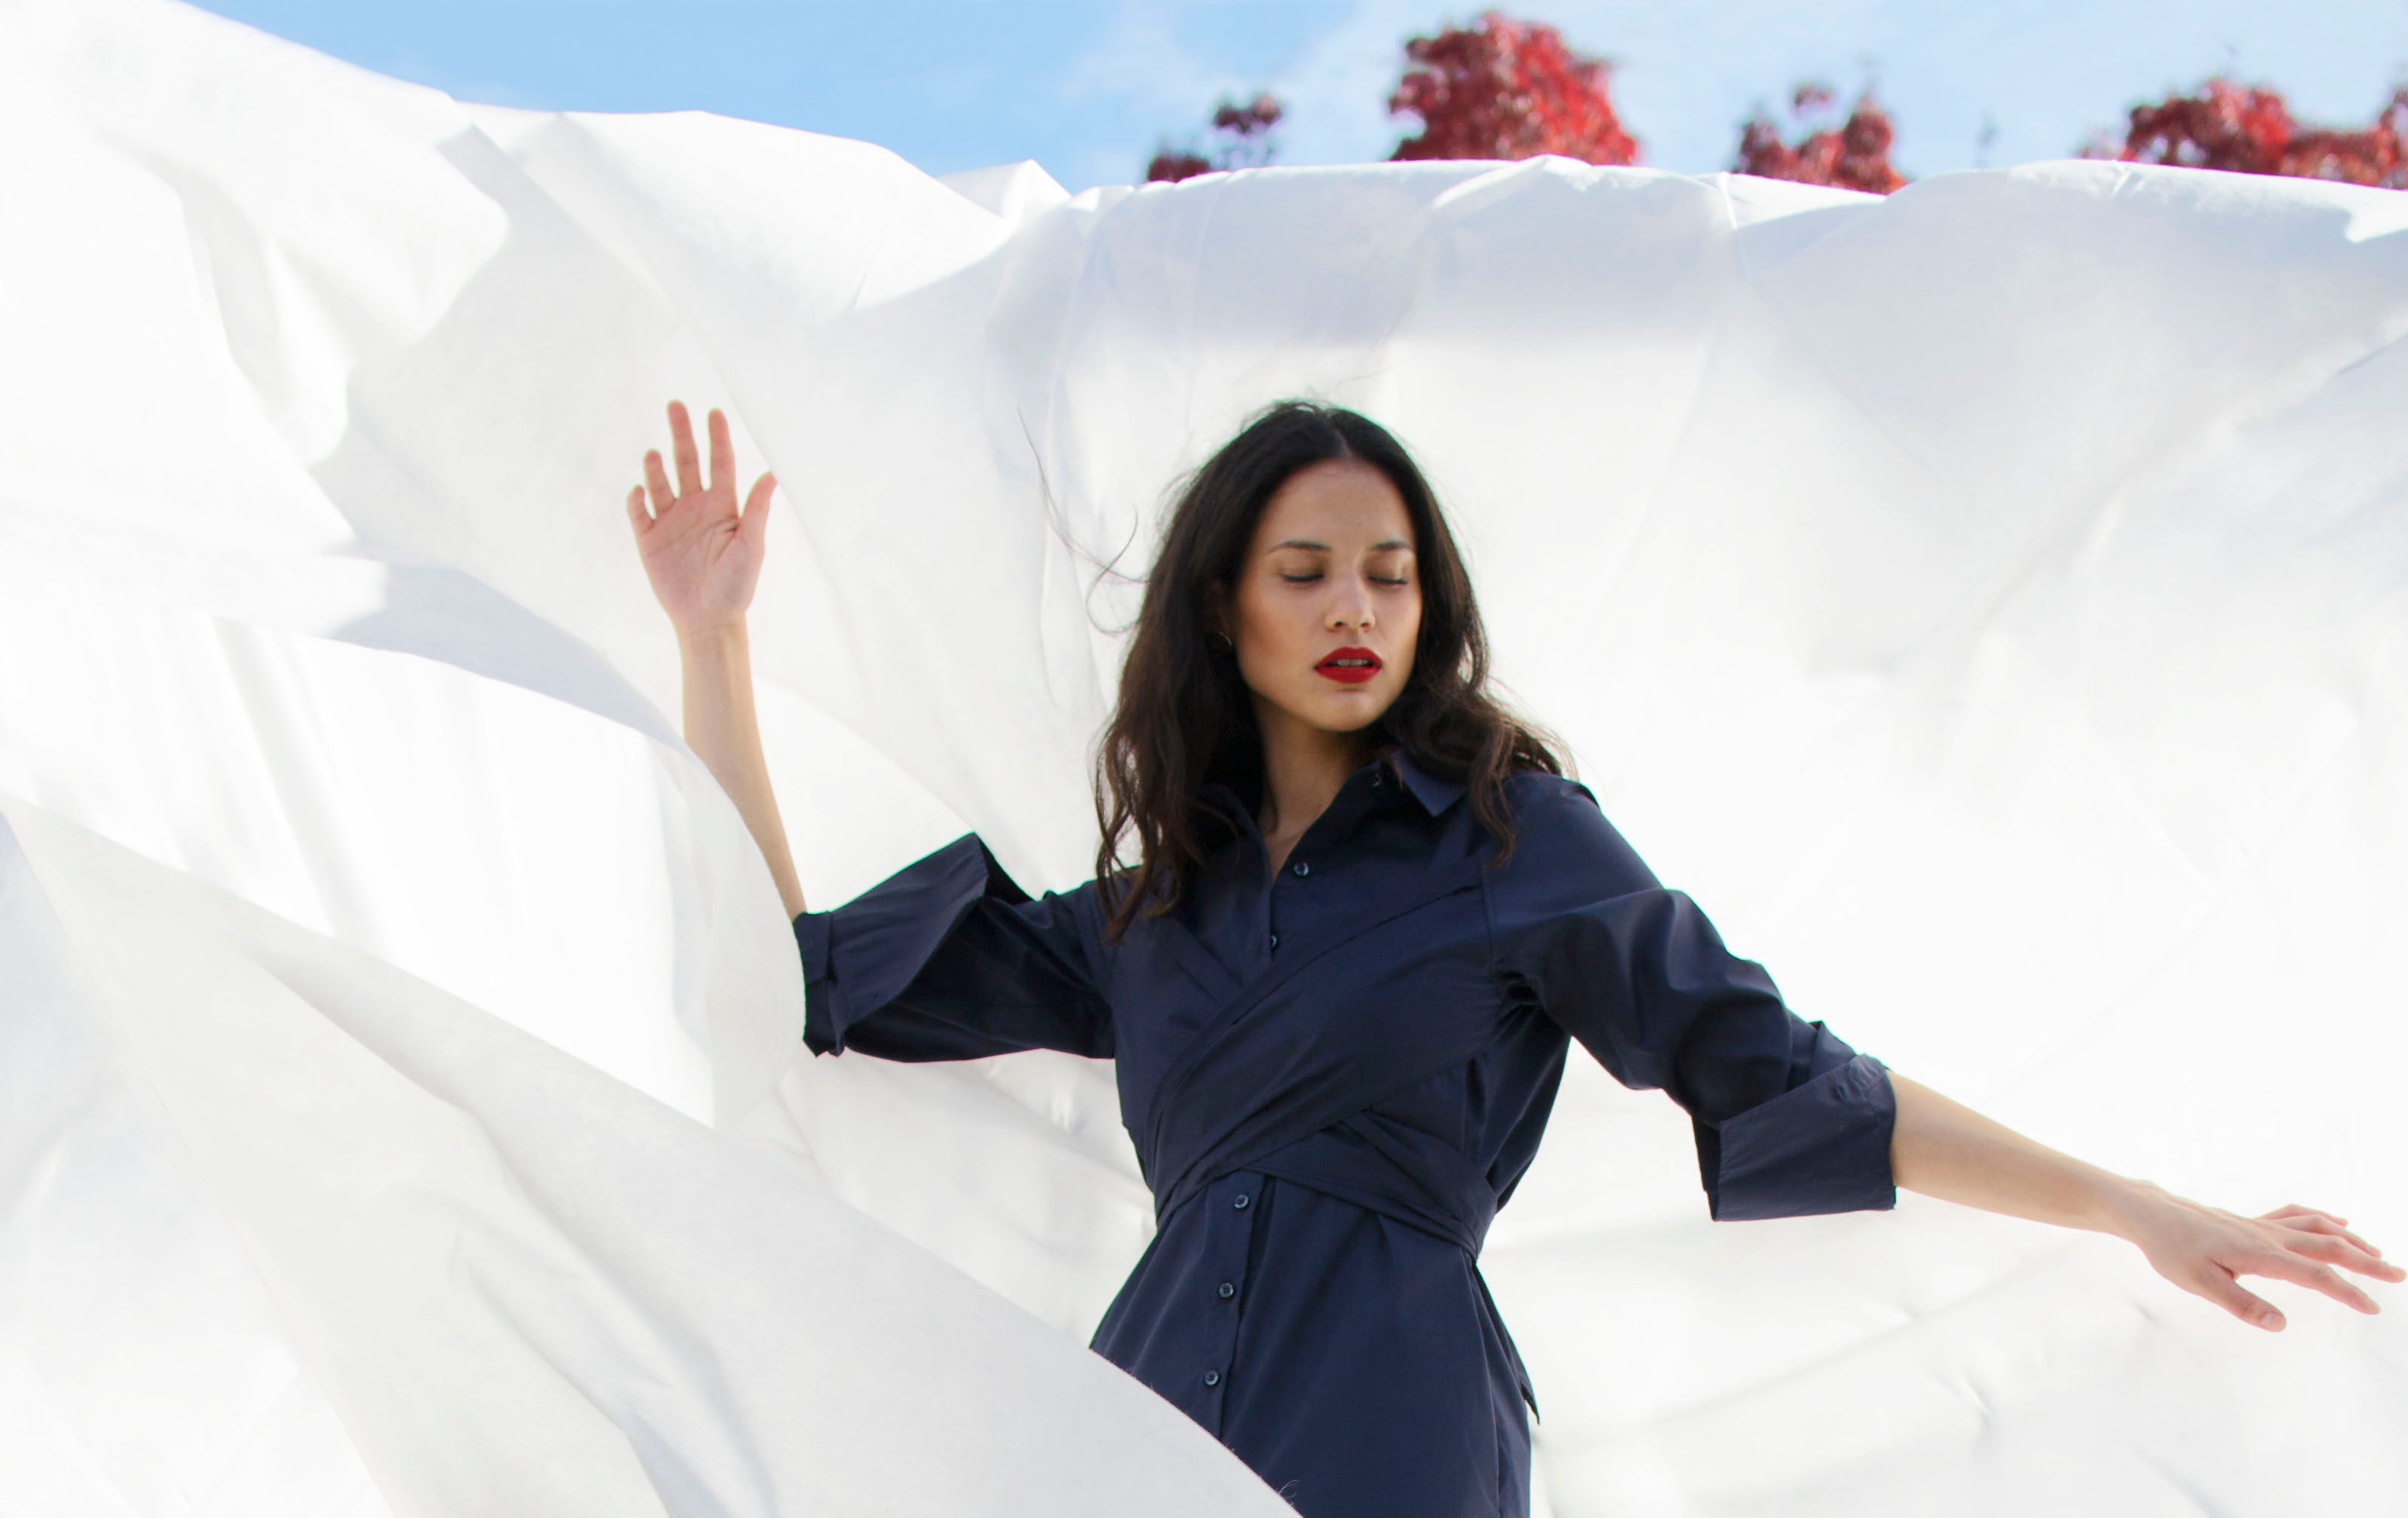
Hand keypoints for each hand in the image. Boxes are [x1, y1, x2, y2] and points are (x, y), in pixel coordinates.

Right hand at [626, 400, 775, 636]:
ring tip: (655, 455)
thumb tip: (773, 474)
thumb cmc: (737, 585)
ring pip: (660, 483)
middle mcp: (695, 507)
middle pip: (687, 461)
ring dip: (656, 467)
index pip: (720, 463)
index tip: (713, 412)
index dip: (717, 437)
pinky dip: (637, 500)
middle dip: (681, 434)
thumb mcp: (751, 546)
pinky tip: (640, 492)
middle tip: (675, 405)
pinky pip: (639, 513)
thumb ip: (756, 509)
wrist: (709, 619)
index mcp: (722, 505)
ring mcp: (670, 521)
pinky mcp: (649, 539)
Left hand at [2114, 1182, 2403, 1330]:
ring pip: (2317, 1227)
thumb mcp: (2200, 1284)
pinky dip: (2321, 1218)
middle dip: (2365, 1261)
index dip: (2348, 1292)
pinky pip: (2295, 1215)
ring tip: (2376, 1252)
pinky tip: (2336, 1221)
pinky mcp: (2251, 1221)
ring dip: (2350, 1239)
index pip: (2316, 1276)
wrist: (2152, 1214)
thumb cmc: (2172, 1251)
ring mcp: (2261, 1226)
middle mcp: (2268, 1237)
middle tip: (2398, 1274)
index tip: (2373, 1307)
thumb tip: (2281, 1324)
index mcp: (2261, 1256)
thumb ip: (2241, 1304)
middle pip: (2328, 1247)